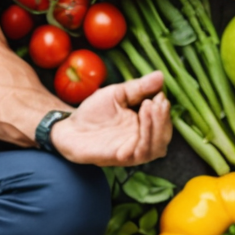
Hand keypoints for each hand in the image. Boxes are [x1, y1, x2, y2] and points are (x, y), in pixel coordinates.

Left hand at [50, 72, 171, 167]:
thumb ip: (138, 87)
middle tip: (157, 101)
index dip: (164, 108)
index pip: (163, 119)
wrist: (70, 127)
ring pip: (158, 146)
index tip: (160, 94)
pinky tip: (142, 121)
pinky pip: (142, 153)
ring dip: (158, 126)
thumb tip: (160, 76)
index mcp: (144, 124)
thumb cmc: (94, 111)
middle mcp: (142, 139)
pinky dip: (146, 137)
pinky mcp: (123, 158)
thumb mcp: (117, 93)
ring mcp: (134, 150)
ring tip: (149, 106)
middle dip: (163, 117)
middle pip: (165, 134)